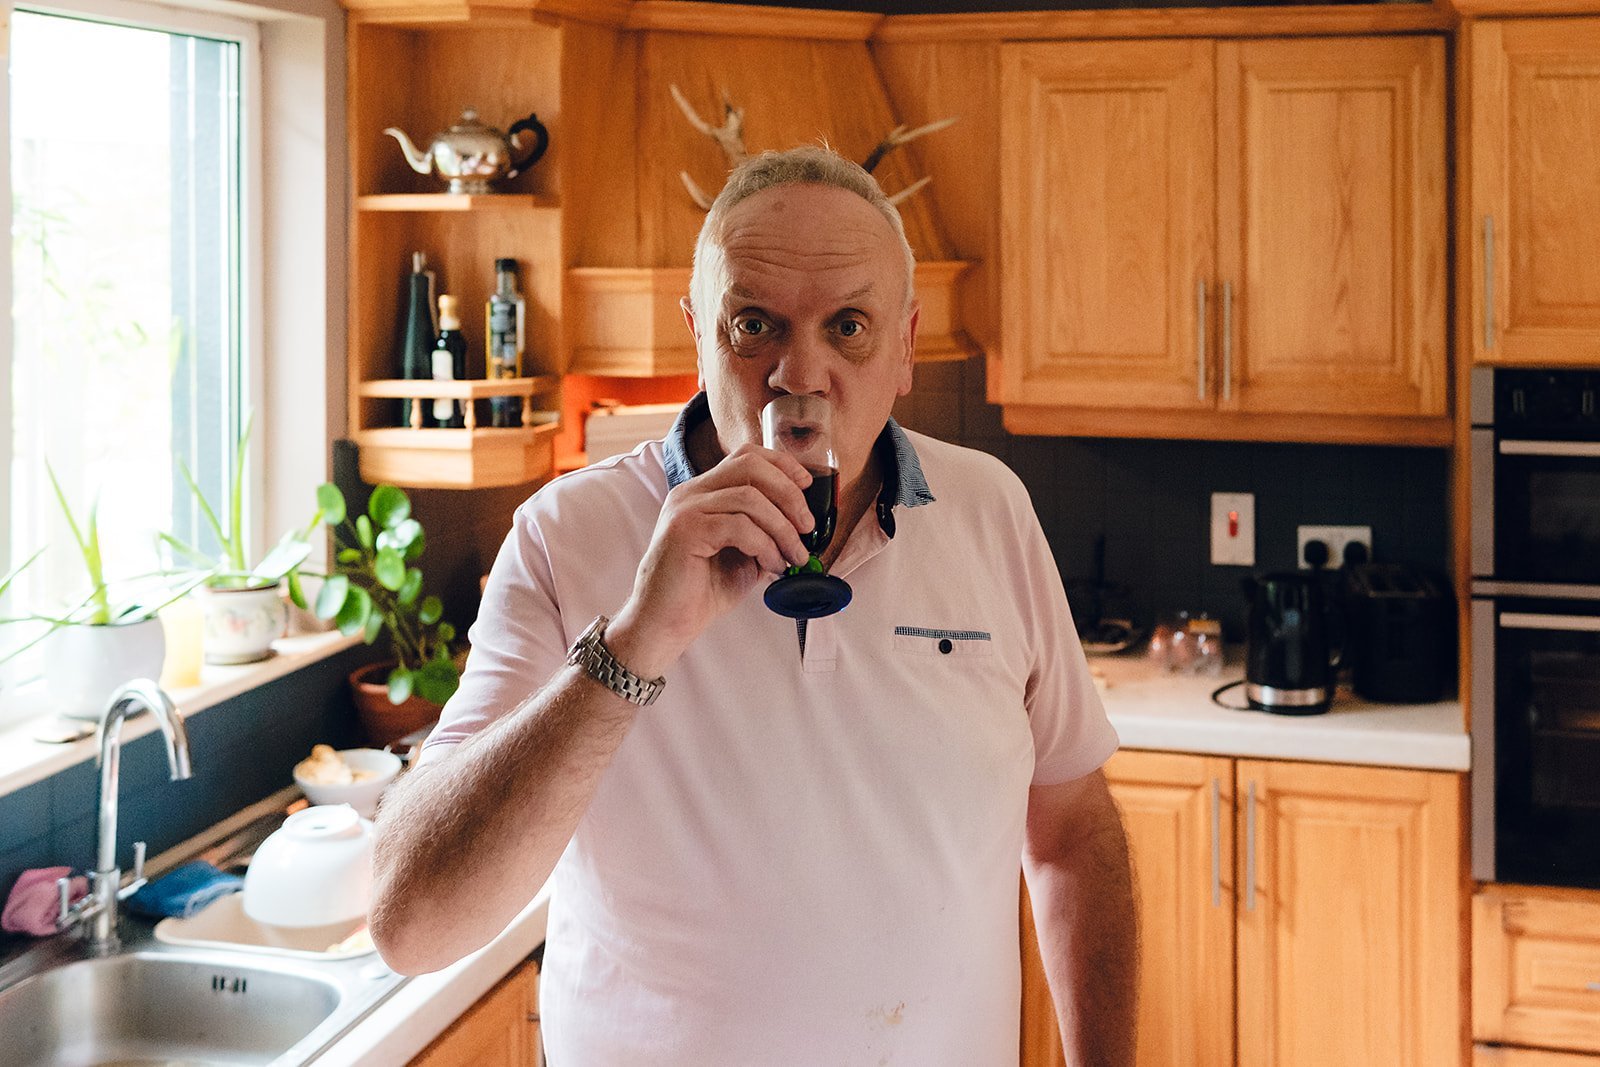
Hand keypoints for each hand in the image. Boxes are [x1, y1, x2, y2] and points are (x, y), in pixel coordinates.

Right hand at [607, 445, 813, 675]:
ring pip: (750, 497)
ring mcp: (685, 508)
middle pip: (750, 466)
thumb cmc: (701, 592)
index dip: (782, 465)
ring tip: (794, 556)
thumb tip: (803, 523)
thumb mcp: (744, 554)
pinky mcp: (685, 530)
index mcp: (703, 492)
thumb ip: (765, 531)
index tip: (807, 486)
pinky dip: (765, 545)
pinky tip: (771, 566)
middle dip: (789, 494)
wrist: (664, 623)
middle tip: (807, 527)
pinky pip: (739, 526)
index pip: (746, 456)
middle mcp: (690, 492)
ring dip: (782, 528)